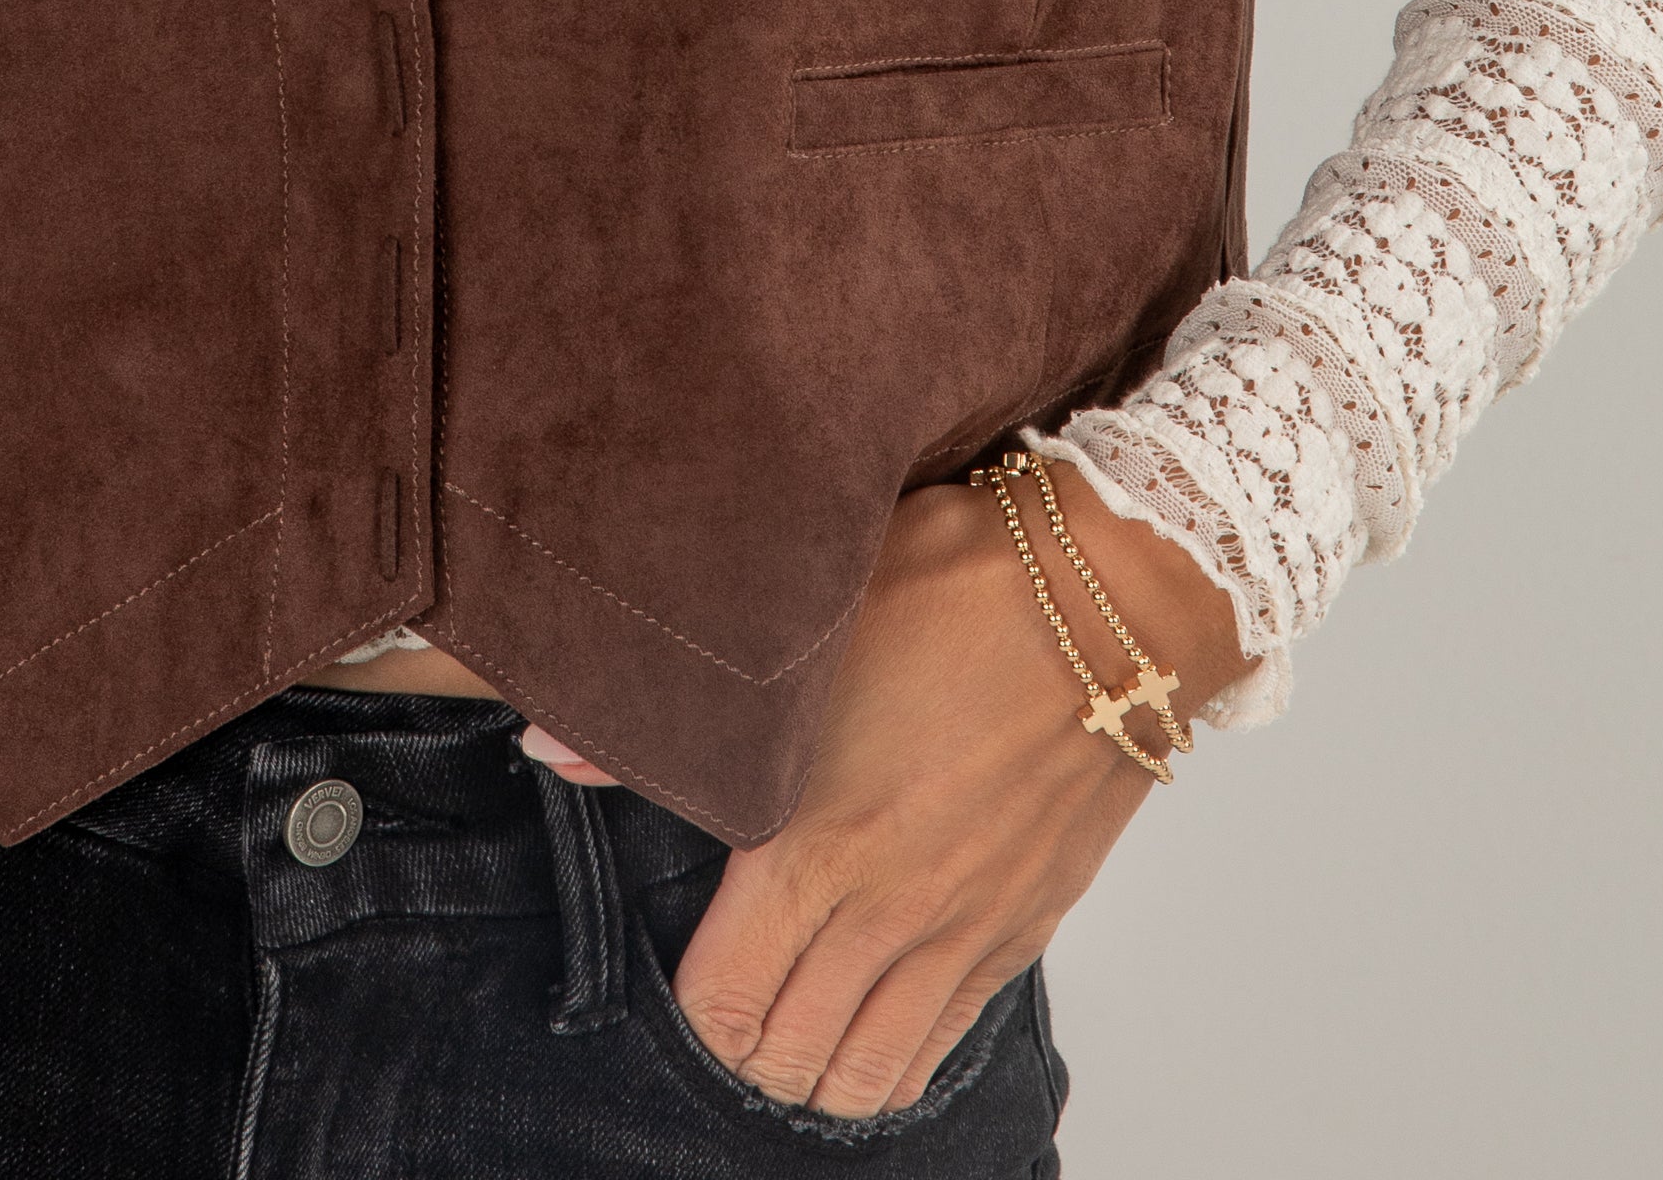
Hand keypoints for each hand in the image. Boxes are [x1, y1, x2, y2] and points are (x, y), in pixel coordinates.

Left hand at [521, 460, 1247, 1116]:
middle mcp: (888, 912)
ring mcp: (961, 932)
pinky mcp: (1021, 929)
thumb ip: (668, 712)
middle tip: (733, 988)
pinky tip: (873, 1012)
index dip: (693, 1005)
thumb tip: (549, 746)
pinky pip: (944, 1045)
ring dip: (821, 1065)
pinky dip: (897, 1055)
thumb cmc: (952, 585)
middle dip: (748, 1045)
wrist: (1114, 598)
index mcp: (814, 844)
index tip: (684, 961)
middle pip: (791, 1059)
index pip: (727, 1004)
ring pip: (869, 1076)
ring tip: (796, 1012)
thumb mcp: (796, 621)